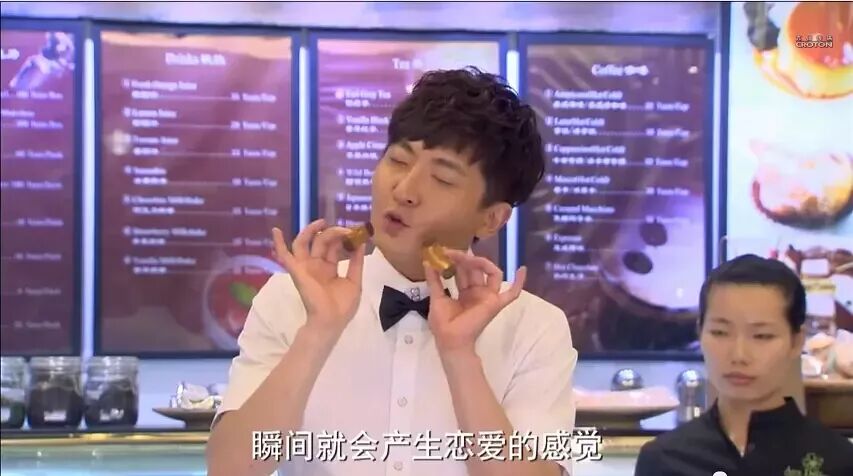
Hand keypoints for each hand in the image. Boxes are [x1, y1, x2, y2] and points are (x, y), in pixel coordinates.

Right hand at [271, 219, 365, 334]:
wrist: (331, 321)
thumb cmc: (343, 306)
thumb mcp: (354, 281)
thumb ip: (356, 262)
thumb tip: (361, 243)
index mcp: (329, 268)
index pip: (334, 247)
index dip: (343, 238)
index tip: (355, 231)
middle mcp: (316, 265)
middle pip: (321, 241)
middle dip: (332, 232)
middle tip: (345, 229)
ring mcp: (305, 267)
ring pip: (304, 242)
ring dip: (312, 230)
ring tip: (322, 222)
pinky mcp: (297, 270)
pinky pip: (284, 256)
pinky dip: (278, 243)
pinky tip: (276, 230)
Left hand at [423, 250, 526, 354]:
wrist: (450, 339)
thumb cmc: (443, 323)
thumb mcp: (436, 298)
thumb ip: (434, 281)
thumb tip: (428, 263)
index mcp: (465, 292)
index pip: (464, 271)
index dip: (457, 261)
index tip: (445, 253)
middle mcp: (478, 292)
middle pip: (477, 269)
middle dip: (465, 259)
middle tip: (453, 252)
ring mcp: (488, 297)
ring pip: (492, 273)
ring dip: (481, 263)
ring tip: (468, 258)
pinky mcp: (496, 303)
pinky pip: (512, 294)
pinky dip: (519, 282)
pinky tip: (522, 269)